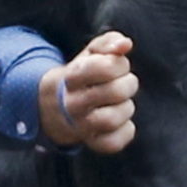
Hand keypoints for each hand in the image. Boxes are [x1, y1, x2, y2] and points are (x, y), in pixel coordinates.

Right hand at [39, 31, 137, 153]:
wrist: (58, 105)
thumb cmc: (84, 75)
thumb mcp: (92, 53)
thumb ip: (109, 42)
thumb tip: (125, 44)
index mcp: (72, 78)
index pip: (105, 66)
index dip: (120, 63)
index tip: (118, 65)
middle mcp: (73, 104)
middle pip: (115, 92)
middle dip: (128, 84)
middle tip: (124, 83)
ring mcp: (81, 126)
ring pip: (113, 119)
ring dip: (127, 108)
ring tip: (121, 102)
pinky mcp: (92, 143)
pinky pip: (113, 143)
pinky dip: (125, 131)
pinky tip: (121, 121)